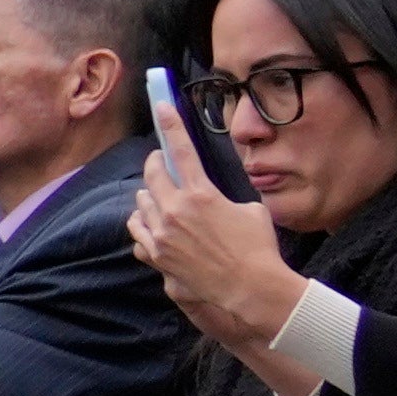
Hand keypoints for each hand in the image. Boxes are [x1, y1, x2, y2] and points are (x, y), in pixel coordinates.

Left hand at [128, 84, 312, 366]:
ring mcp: (161, 233)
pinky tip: (155, 228)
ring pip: (141, 203)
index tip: (162, 107)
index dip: (170, 125)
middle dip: (157, 166)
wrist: (250, 288)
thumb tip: (215, 196)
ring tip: (164, 202)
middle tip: (164, 165)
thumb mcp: (250, 210)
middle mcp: (175, 210)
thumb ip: (224, 197)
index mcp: (200, 194)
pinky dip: (145, 226)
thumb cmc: (257, 248)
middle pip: (151, 174)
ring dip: (151, 198)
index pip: (181, 150)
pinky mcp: (156, 254)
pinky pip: (138, 231)